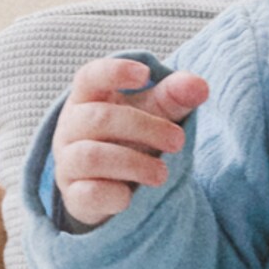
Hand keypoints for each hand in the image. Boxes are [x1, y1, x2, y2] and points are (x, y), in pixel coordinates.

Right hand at [53, 57, 210, 227]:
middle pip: (99, 118)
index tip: (145, 74)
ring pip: (91, 157)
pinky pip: (89, 194)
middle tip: (178, 141)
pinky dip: (116, 195)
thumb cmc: (130, 138)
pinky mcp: (74, 195)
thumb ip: (174, 97)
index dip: (114, 72)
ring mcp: (68, 162)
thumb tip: (199, 86)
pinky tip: (132, 196)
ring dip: (134, 164)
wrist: (109, 187)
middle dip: (145, 128)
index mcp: (87, 99)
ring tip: (162, 173)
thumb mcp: (153, 113)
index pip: (89, 77)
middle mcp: (70, 127)